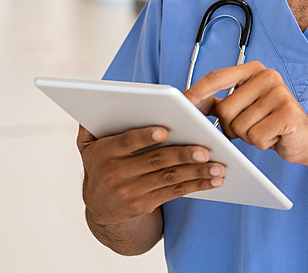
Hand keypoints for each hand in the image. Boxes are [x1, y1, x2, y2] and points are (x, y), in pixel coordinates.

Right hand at [76, 125, 225, 225]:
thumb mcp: (88, 145)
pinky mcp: (145, 204)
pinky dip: (196, 186)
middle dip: (182, 154)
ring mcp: (131, 191)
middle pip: (155, 161)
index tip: (165, 130)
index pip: (125, 143)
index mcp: (103, 154)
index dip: (145, 137)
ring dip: (196, 173)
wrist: (99, 208)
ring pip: (169, 178)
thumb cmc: (101, 165)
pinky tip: (214, 181)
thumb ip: (92, 123)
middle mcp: (116, 174)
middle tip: (205, 150)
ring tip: (218, 167)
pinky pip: (175, 192)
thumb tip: (99, 100)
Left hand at [185, 61, 307, 168]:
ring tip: (264, 130)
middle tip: (250, 127)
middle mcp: (268, 76)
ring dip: (248, 137)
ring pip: (240, 126)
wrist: (305, 139)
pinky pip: (256, 137)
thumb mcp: (242, 107)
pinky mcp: (289, 113)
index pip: (217, 77)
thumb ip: (217, 102)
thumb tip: (188, 102)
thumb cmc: (270, 122)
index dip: (197, 92)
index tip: (181, 104)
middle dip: (231, 128)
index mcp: (254, 70)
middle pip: (226, 110)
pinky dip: (261, 143)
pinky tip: (274, 136)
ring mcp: (280, 93)